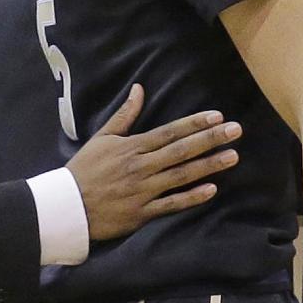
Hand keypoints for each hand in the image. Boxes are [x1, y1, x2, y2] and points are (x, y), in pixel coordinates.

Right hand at [69, 83, 240, 240]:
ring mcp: (143, 191)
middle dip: (210, 140)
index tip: (217, 116)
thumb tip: (139, 89)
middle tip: (236, 130)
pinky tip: (212, 190)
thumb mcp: (102, 138)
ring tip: (232, 156)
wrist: (66, 206)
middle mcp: (141, 167)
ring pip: (181, 176)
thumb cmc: (85, 169)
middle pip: (181, 151)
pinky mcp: (142, 213)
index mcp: (132, 147)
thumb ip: (124, 115)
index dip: (194, 124)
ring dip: (208, 166)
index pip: (169, 132)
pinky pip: (171, 205)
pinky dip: (191, 198)